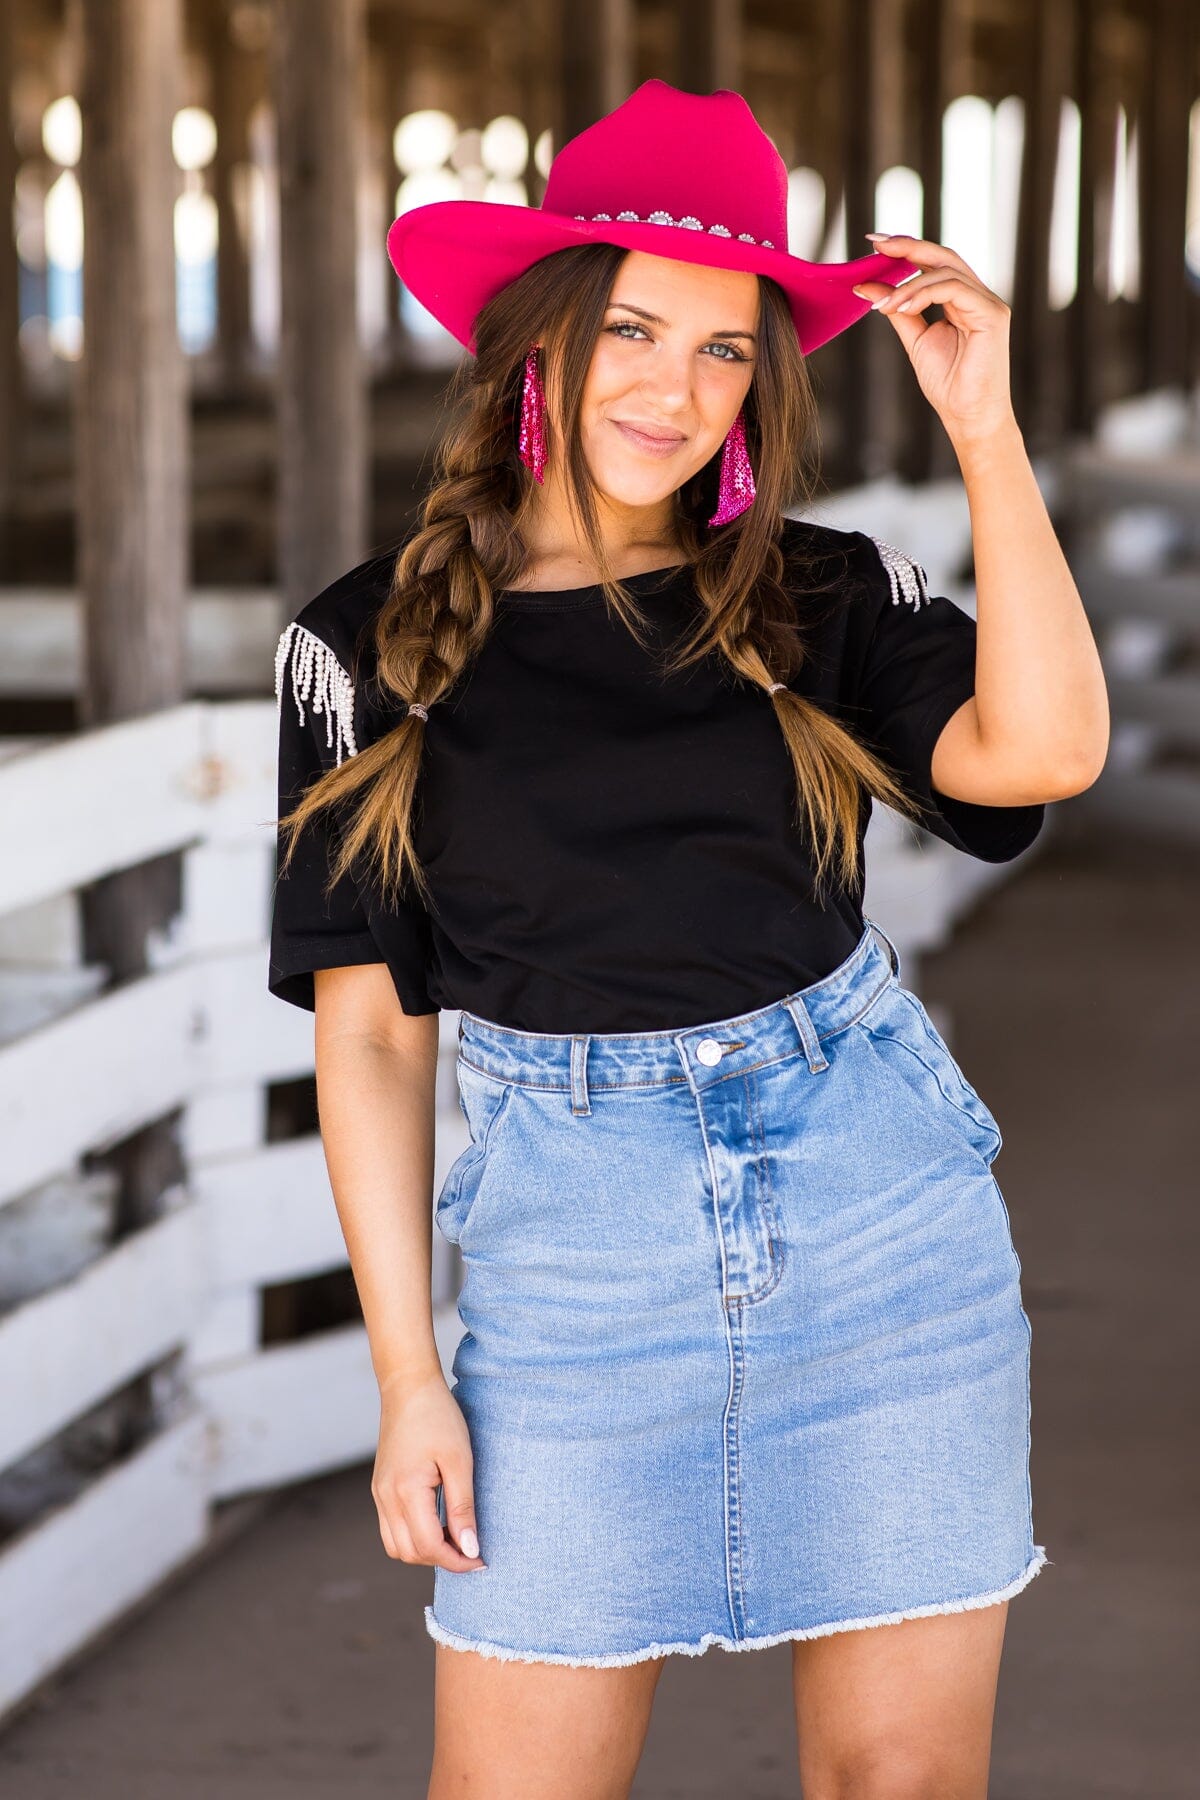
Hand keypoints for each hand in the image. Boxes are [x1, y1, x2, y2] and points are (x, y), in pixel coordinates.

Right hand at [372, 1369, 486, 1570]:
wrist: (409, 1387)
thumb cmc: (438, 1417)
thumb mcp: (460, 1461)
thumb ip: (462, 1508)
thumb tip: (470, 1549)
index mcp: (405, 1491)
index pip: (429, 1547)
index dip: (457, 1561)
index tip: (481, 1560)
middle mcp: (385, 1498)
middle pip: (409, 1553)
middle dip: (441, 1560)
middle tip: (471, 1551)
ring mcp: (379, 1493)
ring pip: (396, 1546)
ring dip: (424, 1551)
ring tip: (455, 1538)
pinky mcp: (380, 1487)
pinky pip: (391, 1528)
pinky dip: (413, 1536)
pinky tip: (437, 1523)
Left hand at [851, 233, 1017, 448]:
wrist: (968, 417)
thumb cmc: (948, 384)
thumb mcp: (915, 339)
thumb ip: (897, 310)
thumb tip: (866, 285)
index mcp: (962, 300)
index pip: (934, 264)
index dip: (906, 250)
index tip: (874, 244)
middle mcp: (978, 296)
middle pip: (943, 257)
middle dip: (908, 247)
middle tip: (876, 245)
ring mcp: (989, 303)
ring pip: (945, 272)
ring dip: (908, 285)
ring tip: (883, 305)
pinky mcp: (992, 314)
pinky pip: (953, 289)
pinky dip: (923, 294)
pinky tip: (900, 307)